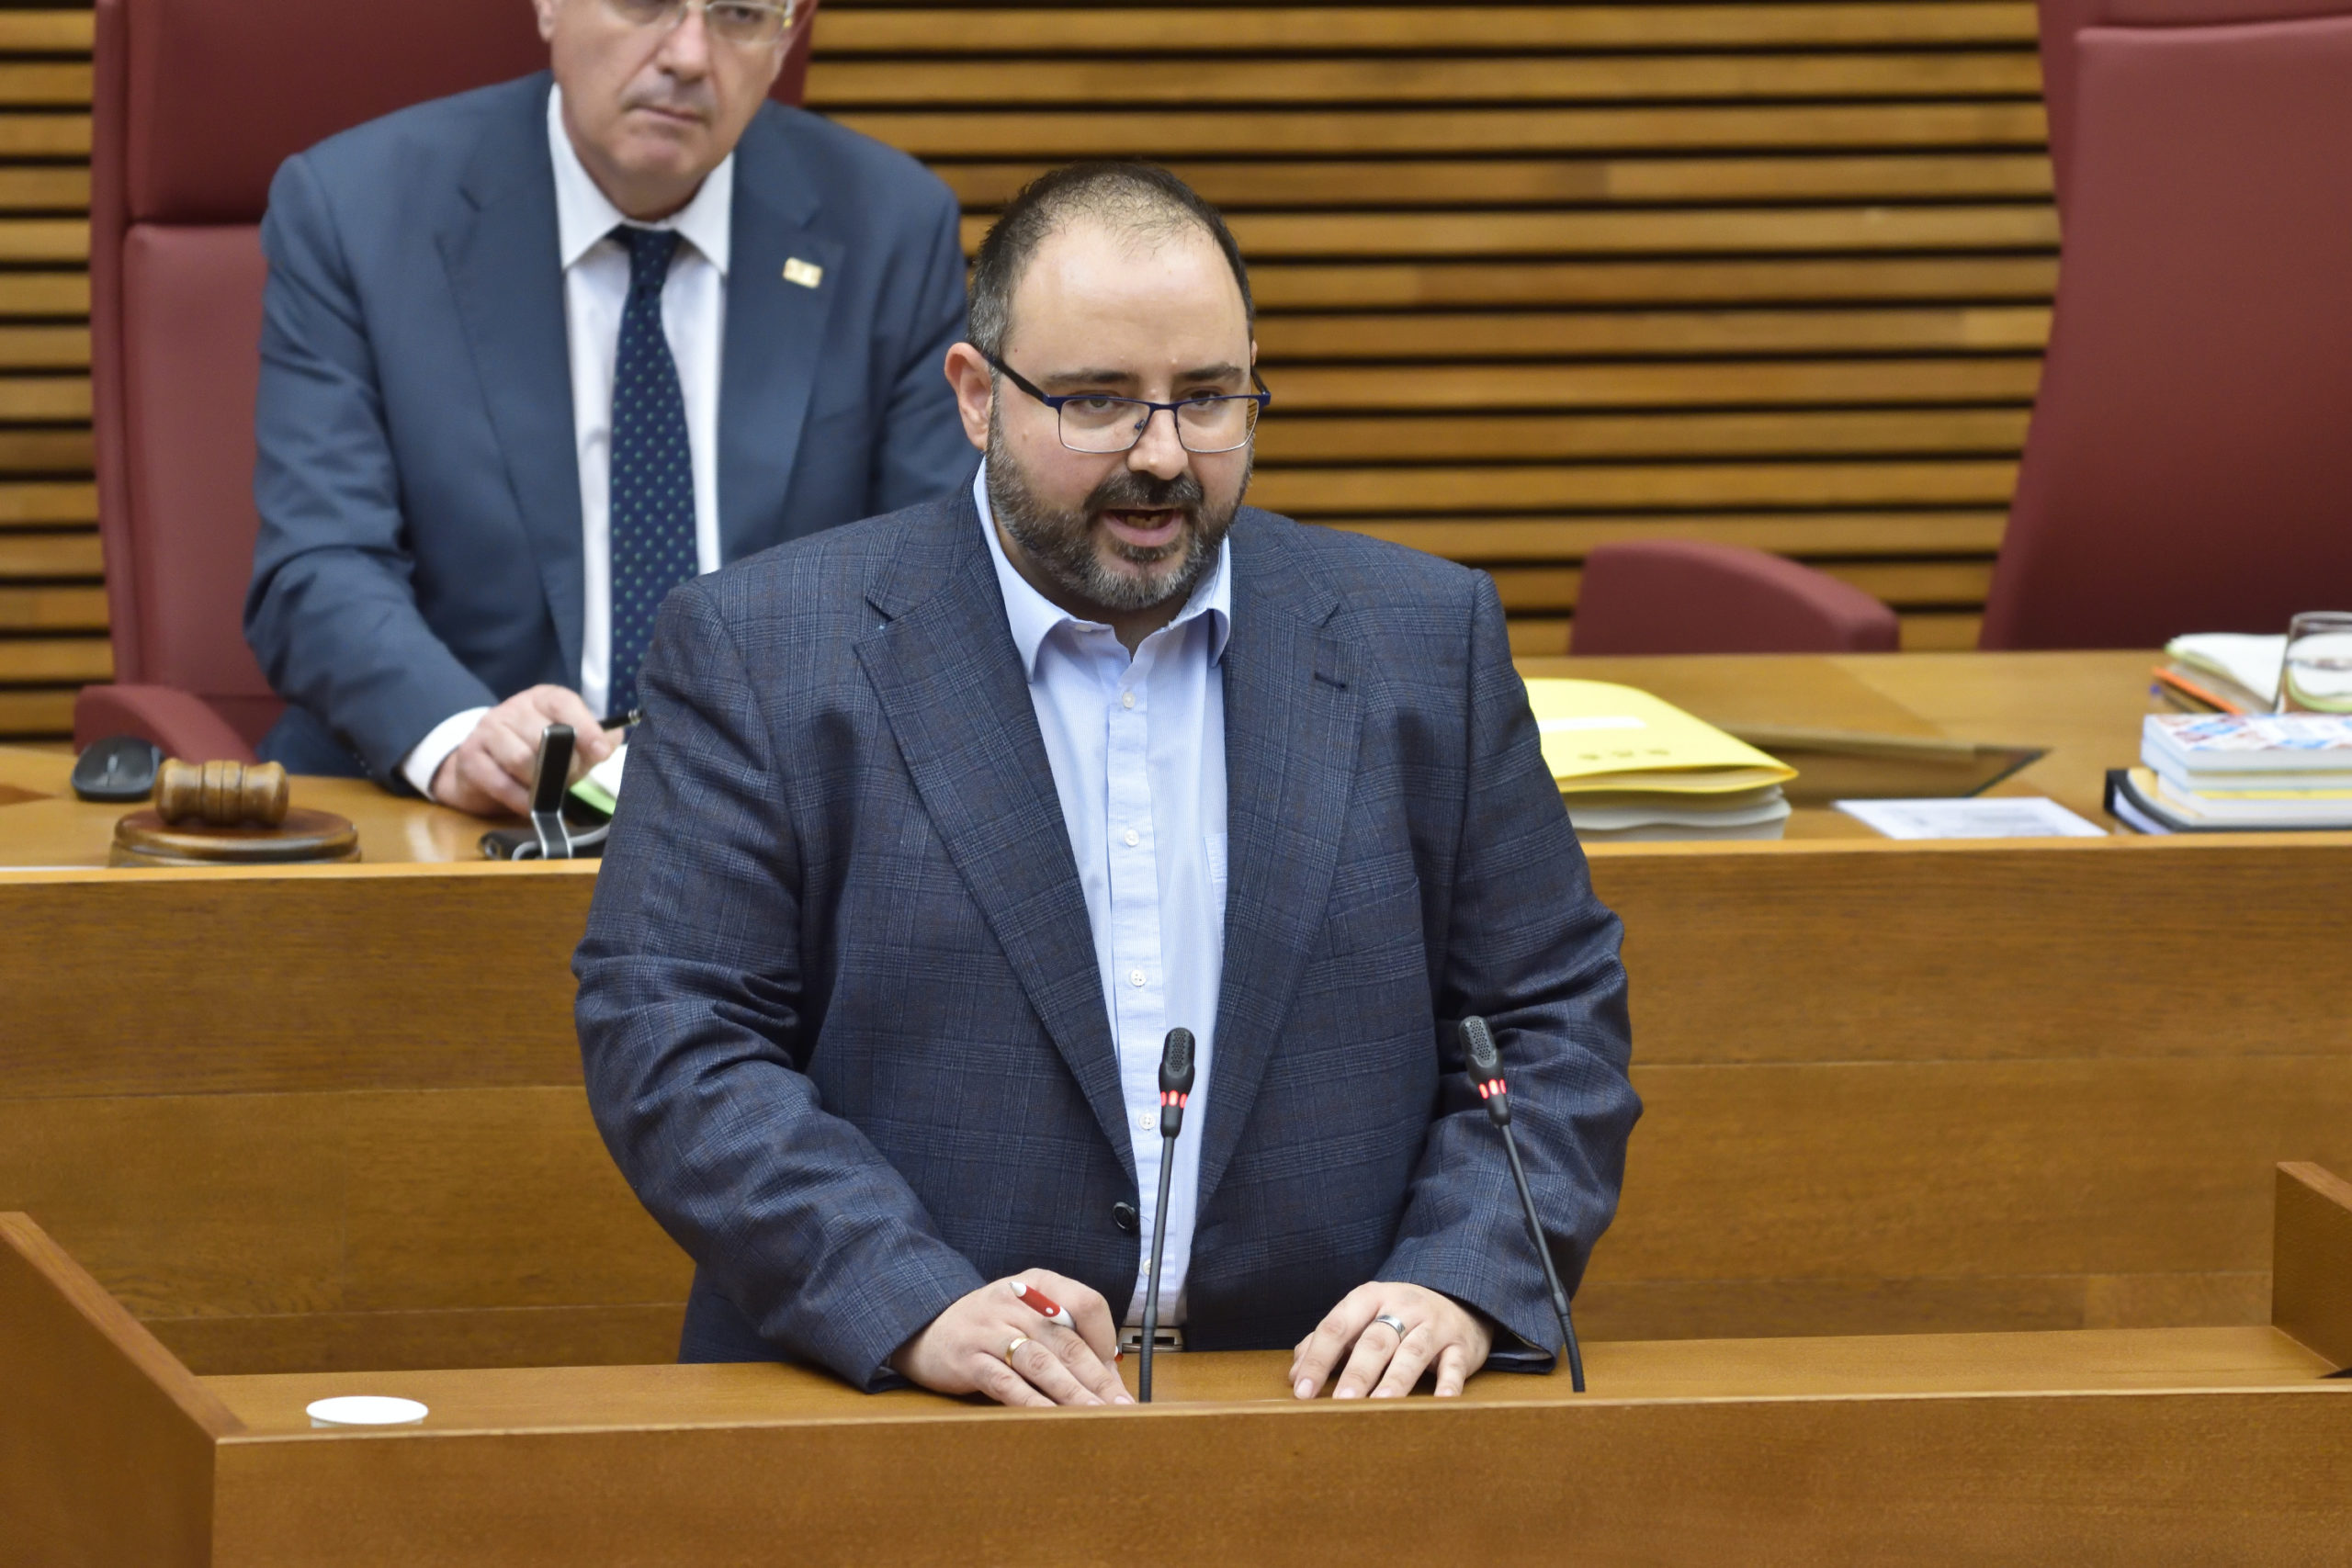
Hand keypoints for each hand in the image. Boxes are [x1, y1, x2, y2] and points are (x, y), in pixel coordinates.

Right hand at [430, 685, 615, 817]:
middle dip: (564, 764)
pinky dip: (520, 798)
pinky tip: (530, 804)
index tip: (601, 751)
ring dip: (541, 782)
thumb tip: (611, 741)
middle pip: (544, 735)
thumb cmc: (536, 754)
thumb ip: (594, 742)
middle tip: (569, 779)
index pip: (563, 703)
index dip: (585, 727)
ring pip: (521, 758)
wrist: (482, 769)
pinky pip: (500, 782)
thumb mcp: (570, 745)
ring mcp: (487, 730)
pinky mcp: (471, 758)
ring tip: (547, 791)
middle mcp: (512, 709)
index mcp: (542, 699)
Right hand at [891, 1272, 1132, 1407]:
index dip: (1106, 1339)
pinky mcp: (969, 1359)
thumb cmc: (990, 1326)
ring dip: (1072, 1393)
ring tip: (1095, 1415)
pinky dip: (1032, 1402)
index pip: (1086, 1303)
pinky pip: (1006, 1382)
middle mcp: (1016, 1302)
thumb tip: (1109, 1376)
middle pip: (1067, 1340)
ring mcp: (990, 1329)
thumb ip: (1065, 1336)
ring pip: (1041, 1362)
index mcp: (1039, 1284)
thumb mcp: (1028, 1314)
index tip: (1117, 1374)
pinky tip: (1051, 1418)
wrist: (926, 1327)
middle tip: (1121, 1406)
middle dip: (1098, 1378)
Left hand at [1289, 1282, 1493, 1399]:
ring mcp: (1434, 1325)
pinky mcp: (1461, 1345)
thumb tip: (1294, 1374)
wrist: (1459, 1301)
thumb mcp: (1362, 1319)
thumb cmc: (1398, 1318)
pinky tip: (1441, 1402)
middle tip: (1340, 1401)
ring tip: (1381, 1404)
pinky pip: (1455, 1364)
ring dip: (1397, 1379)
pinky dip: (1448, 1383)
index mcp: (1369, 1297)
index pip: (1337, 1326)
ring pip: (1413, 1351)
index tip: (1302, 1391)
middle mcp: (1402, 1307)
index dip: (1318, 1358)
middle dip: (1357, 1371)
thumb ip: (1327, 1343)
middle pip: (1375, 1340)